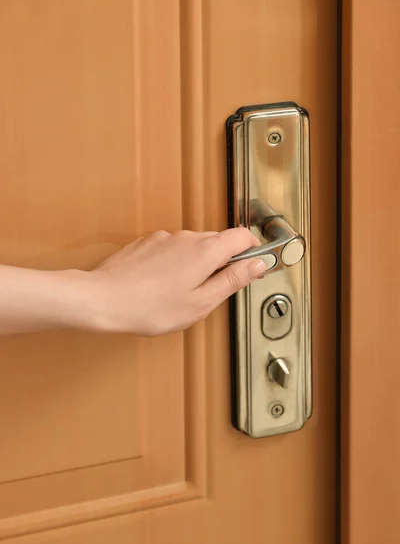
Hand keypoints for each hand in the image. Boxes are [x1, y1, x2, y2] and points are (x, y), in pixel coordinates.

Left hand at [89, 228, 265, 335]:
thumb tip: (257, 265)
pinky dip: (176, 264)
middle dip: (225, 261)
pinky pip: (172, 249)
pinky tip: (164, 286)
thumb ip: (232, 280)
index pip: (243, 236)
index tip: (256, 265)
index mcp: (206, 251)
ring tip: (185, 293)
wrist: (103, 299)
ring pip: (194, 246)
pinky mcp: (147, 243)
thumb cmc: (149, 307)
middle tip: (218, 289)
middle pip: (219, 241)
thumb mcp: (201, 302)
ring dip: (198, 264)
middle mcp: (187, 237)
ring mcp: (165, 238)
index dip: (254, 250)